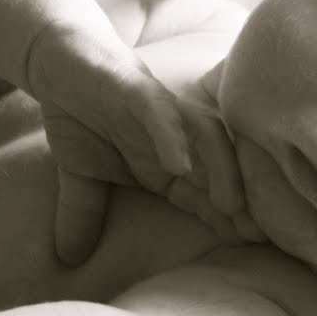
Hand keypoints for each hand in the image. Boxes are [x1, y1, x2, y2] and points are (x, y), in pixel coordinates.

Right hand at [30, 25, 258, 263]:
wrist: (57, 58)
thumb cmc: (78, 112)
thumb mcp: (78, 173)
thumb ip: (82, 212)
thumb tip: (67, 258)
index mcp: (162, 161)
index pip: (203, 196)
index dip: (226, 222)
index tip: (250, 249)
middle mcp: (172, 138)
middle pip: (216, 171)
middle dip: (240, 203)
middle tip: (259, 237)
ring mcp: (159, 113)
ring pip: (205, 139)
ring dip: (220, 170)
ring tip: (228, 206)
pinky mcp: (137, 91)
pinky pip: (161, 114)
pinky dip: (173, 138)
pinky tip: (179, 165)